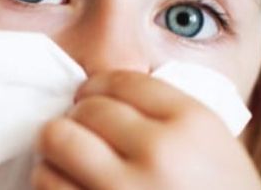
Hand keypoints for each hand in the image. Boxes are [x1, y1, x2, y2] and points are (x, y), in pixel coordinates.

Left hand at [31, 71, 260, 189]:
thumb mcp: (213, 148)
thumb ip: (165, 116)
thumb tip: (101, 95)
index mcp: (193, 124)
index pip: (123, 81)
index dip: (97, 86)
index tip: (89, 96)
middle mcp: (160, 152)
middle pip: (88, 108)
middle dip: (76, 117)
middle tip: (78, 130)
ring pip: (57, 140)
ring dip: (56, 149)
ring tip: (67, 160)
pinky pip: (47, 184)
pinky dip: (50, 181)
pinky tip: (68, 186)